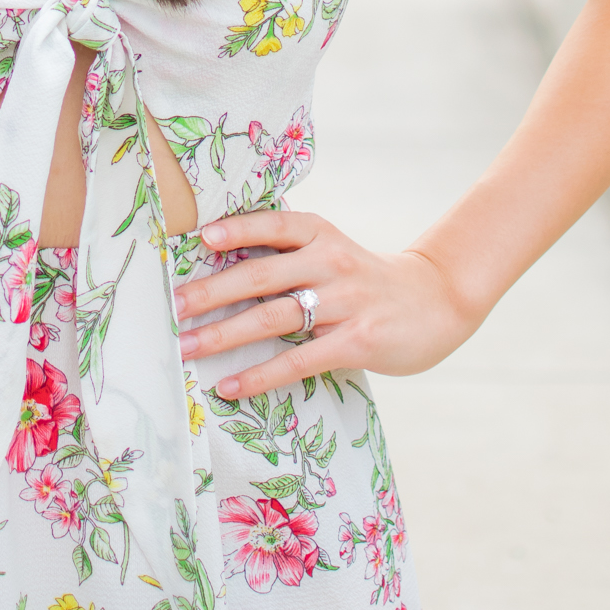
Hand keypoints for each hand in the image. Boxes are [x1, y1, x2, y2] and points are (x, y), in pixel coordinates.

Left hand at [173, 209, 480, 400]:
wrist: (435, 302)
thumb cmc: (366, 279)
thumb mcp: (332, 251)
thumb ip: (288, 253)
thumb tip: (219, 263)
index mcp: (321, 233)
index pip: (275, 224)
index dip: (238, 228)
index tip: (201, 238)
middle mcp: (330, 262)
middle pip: (260, 273)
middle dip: (211, 291)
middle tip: (173, 306)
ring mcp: (344, 302)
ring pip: (272, 316)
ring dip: (224, 334)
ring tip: (187, 347)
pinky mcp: (355, 341)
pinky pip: (297, 360)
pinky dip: (259, 375)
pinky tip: (230, 386)